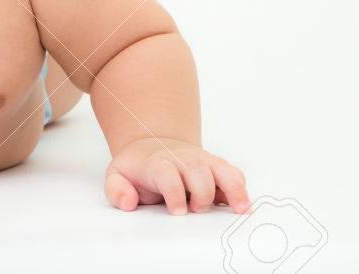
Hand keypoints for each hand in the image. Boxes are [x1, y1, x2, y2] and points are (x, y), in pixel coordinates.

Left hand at [105, 137, 249, 214]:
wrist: (152, 146)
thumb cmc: (137, 168)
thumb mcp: (117, 176)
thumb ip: (117, 190)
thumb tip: (127, 203)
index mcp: (157, 163)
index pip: (167, 174)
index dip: (174, 192)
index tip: (178, 211)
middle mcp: (182, 159)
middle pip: (197, 171)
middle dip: (201, 193)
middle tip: (197, 210)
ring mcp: (201, 160)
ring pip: (221, 169)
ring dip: (232, 188)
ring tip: (239, 209)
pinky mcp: (215, 166)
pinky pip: (233, 173)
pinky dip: (240, 187)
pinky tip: (242, 203)